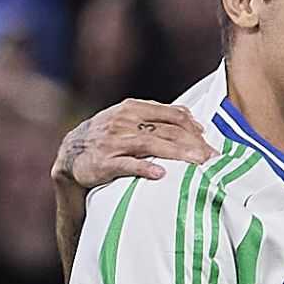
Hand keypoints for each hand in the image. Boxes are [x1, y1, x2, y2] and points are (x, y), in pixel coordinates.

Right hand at [54, 99, 212, 188]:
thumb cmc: (109, 136)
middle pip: (167, 131)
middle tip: (212, 157)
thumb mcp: (130, 119)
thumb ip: (159, 118)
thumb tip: (194, 121)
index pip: (172, 115)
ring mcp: (113, 142)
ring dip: (177, 154)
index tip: (209, 142)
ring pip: (151, 145)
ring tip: (197, 163)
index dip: (194, 128)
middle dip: (193, 144)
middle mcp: (124, 122)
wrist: (71, 153)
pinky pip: (126, 165)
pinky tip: (160, 174)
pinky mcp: (103, 162)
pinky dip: (144, 168)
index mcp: (133, 108)